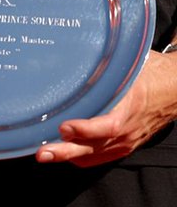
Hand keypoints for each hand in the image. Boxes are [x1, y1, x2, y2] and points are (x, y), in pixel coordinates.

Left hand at [36, 51, 176, 165]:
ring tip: (44, 154)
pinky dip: (81, 156)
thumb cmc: (151, 74)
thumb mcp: (130, 65)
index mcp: (130, 106)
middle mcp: (127, 129)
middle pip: (94, 146)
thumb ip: (109, 66)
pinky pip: (100, 157)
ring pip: (94, 155)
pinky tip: (64, 152)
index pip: (108, 126)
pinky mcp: (124, 145)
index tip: (64, 127)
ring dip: (68, 156)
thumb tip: (80, 49)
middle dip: (66, 151)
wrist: (173, 91)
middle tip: (43, 151)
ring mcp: (125, 141)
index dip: (85, 130)